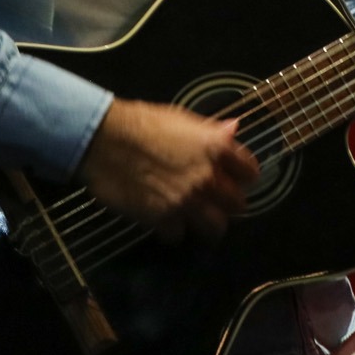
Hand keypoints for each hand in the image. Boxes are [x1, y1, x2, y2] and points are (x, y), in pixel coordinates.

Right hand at [77, 99, 259, 243]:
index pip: (250, 172)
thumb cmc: (140, 122)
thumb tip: (233, 128)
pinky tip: (166, 220)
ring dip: (207, 223)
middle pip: (238, 205)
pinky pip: (179, 235)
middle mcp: (208, 178)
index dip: (244, 176)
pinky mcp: (163, 219)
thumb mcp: (181, 118)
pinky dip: (173, 230)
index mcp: (216, 149)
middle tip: (215, 200)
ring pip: (216, 228)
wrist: (103, 139)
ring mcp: (187, 202)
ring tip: (196, 217)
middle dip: (228, 203)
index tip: (237, 179)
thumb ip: (210, 131)